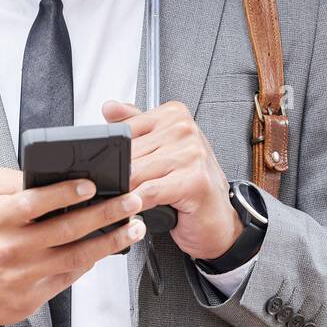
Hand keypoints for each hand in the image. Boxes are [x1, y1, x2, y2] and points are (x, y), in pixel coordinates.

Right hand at [0, 169, 146, 326]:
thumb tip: (48, 171)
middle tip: (131, 201)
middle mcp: (12, 247)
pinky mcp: (32, 297)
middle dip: (105, 214)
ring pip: (76, 256)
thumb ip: (13, 179)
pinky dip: (92, 261)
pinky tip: (109, 247)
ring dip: (111, 241)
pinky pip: (70, 276)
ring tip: (134, 227)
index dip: (65, 192)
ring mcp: (24, 275)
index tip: (92, 183)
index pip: (36, 202)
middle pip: (67, 230)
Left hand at [101, 99, 241, 262]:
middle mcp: (184, 129)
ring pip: (136, 172)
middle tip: (113, 191)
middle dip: (117, 177)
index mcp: (174, 115)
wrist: (218, 217)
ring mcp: (191, 153)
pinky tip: (135, 209)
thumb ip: (136, 126)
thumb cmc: (191, 184)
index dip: (113, 154)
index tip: (108, 169)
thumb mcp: (162, 149)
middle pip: (129, 153)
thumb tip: (109, 109)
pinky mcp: (193, 180)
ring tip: (122, 203)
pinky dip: (137, 203)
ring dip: (124, 193)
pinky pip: (150, 191)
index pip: (126, 129)